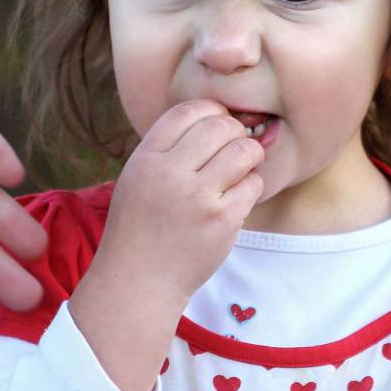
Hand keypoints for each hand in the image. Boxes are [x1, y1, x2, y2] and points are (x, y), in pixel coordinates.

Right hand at [96, 99, 265, 305]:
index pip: (187, 111)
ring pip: (243, 151)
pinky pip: (253, 185)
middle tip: (234, 144)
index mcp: (146, 158)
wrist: (140, 280)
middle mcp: (170, 174)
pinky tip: (236, 196)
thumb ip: (168, 147)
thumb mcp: (138, 176)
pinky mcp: (222, 221)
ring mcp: (198, 198)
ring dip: (249, 154)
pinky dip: (250, 186)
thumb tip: (216, 117)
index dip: (210, 110)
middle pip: (219, 126)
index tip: (217, 122)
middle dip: (234, 130)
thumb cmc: (141, 225)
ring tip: (242, 166)